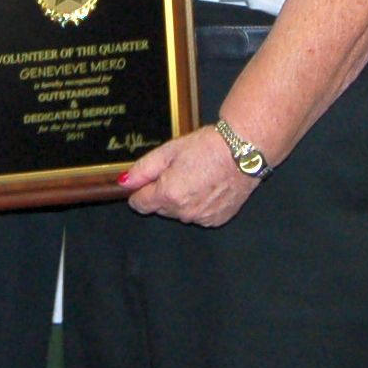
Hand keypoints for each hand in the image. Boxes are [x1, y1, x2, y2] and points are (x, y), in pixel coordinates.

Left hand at [120, 125, 260, 227]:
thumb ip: (142, 170)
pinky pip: (198, 216)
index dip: (141, 190)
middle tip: (180, 170)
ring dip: (182, 199)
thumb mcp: (168, 151)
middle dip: (163, 192)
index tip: (149, 180)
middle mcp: (183, 212)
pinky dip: (199, 204)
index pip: (139, 204)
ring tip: (197, 176)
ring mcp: (201, 218)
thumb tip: (124, 183)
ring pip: (179, 213)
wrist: (243, 151)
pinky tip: (209, 186)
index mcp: (168, 194)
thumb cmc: (208, 147)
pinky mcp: (216, 220)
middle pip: (159, 208)